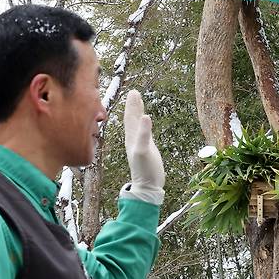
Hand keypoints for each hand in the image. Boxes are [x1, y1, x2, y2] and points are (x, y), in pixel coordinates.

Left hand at [123, 89, 164, 203]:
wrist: (148, 186)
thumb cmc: (145, 170)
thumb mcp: (144, 151)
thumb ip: (144, 134)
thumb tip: (146, 116)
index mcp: (131, 138)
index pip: (130, 117)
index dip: (132, 105)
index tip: (133, 92)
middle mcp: (134, 139)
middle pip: (132, 119)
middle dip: (133, 106)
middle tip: (135, 92)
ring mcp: (140, 144)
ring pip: (137, 125)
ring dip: (137, 113)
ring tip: (139, 102)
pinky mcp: (147, 148)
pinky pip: (143, 132)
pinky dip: (144, 124)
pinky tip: (146, 123)